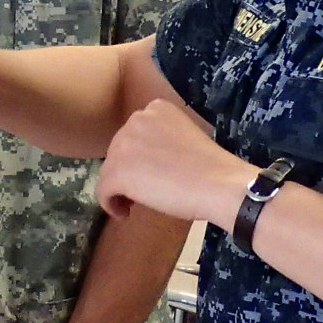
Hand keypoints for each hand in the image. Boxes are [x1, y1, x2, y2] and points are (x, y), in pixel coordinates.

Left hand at [98, 98, 254, 224]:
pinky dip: (111, 204)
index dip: (139, 157)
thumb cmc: (211, 167)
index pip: (135, 135)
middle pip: (119, 151)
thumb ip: (161, 141)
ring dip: (120, 188)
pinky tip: (124, 213)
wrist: (219, 184)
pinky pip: (103, 190)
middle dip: (129, 172)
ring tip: (136, 203)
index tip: (152, 173)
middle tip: (147, 191)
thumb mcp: (183, 138)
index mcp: (156, 108)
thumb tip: (143, 164)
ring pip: (109, 171)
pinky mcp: (118, 171)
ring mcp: (124, 144)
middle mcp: (136, 120)